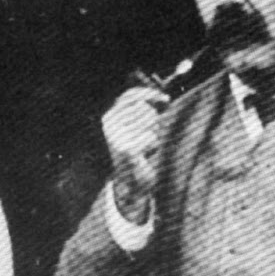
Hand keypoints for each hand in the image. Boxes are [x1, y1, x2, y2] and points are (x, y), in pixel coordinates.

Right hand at [101, 85, 167, 223]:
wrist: (131, 181)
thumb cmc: (137, 149)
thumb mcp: (136, 126)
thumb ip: (144, 108)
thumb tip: (162, 97)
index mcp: (108, 118)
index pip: (130, 96)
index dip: (150, 94)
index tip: (165, 99)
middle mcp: (109, 127)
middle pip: (144, 109)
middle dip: (153, 121)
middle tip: (146, 136)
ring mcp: (117, 139)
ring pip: (149, 122)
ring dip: (153, 134)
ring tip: (145, 146)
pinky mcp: (127, 150)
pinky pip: (151, 137)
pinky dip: (153, 145)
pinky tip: (145, 154)